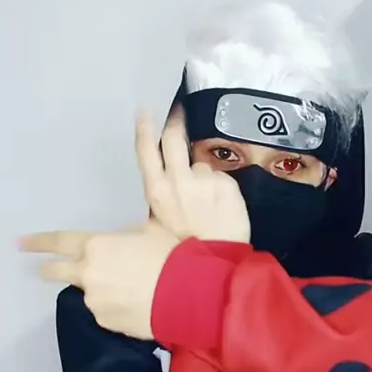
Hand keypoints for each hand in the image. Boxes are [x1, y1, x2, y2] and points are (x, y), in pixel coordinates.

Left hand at [19, 219, 178, 338]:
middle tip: (47, 269)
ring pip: (88, 293)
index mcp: (97, 245)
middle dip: (49, 269)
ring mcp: (94, 299)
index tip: (22, 244)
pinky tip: (136, 304)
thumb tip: (125, 238)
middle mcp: (88, 272)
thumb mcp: (149, 232)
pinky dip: (114, 307)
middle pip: (56, 271)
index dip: (37, 242)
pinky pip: (104, 311)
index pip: (58, 241)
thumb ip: (127, 236)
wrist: (188, 293)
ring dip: (99, 290)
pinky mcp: (105, 321)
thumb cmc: (171, 255)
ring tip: (130, 290)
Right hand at [137, 109, 249, 242]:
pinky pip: (221, 178)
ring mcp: (203, 179)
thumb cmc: (184, 248)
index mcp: (156, 191)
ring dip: (204, 177)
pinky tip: (222, 208)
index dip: (145, 128)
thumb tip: (165, 177)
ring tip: (209, 202)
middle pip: (174, 139)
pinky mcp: (225, 183)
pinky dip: (221, 189)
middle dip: (176, 121)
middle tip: (179, 110)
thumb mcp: (159, 222)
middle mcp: (177, 180)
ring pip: (201, 164)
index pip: (146, 151)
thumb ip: (162, 195)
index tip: (145, 110)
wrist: (216, 262)